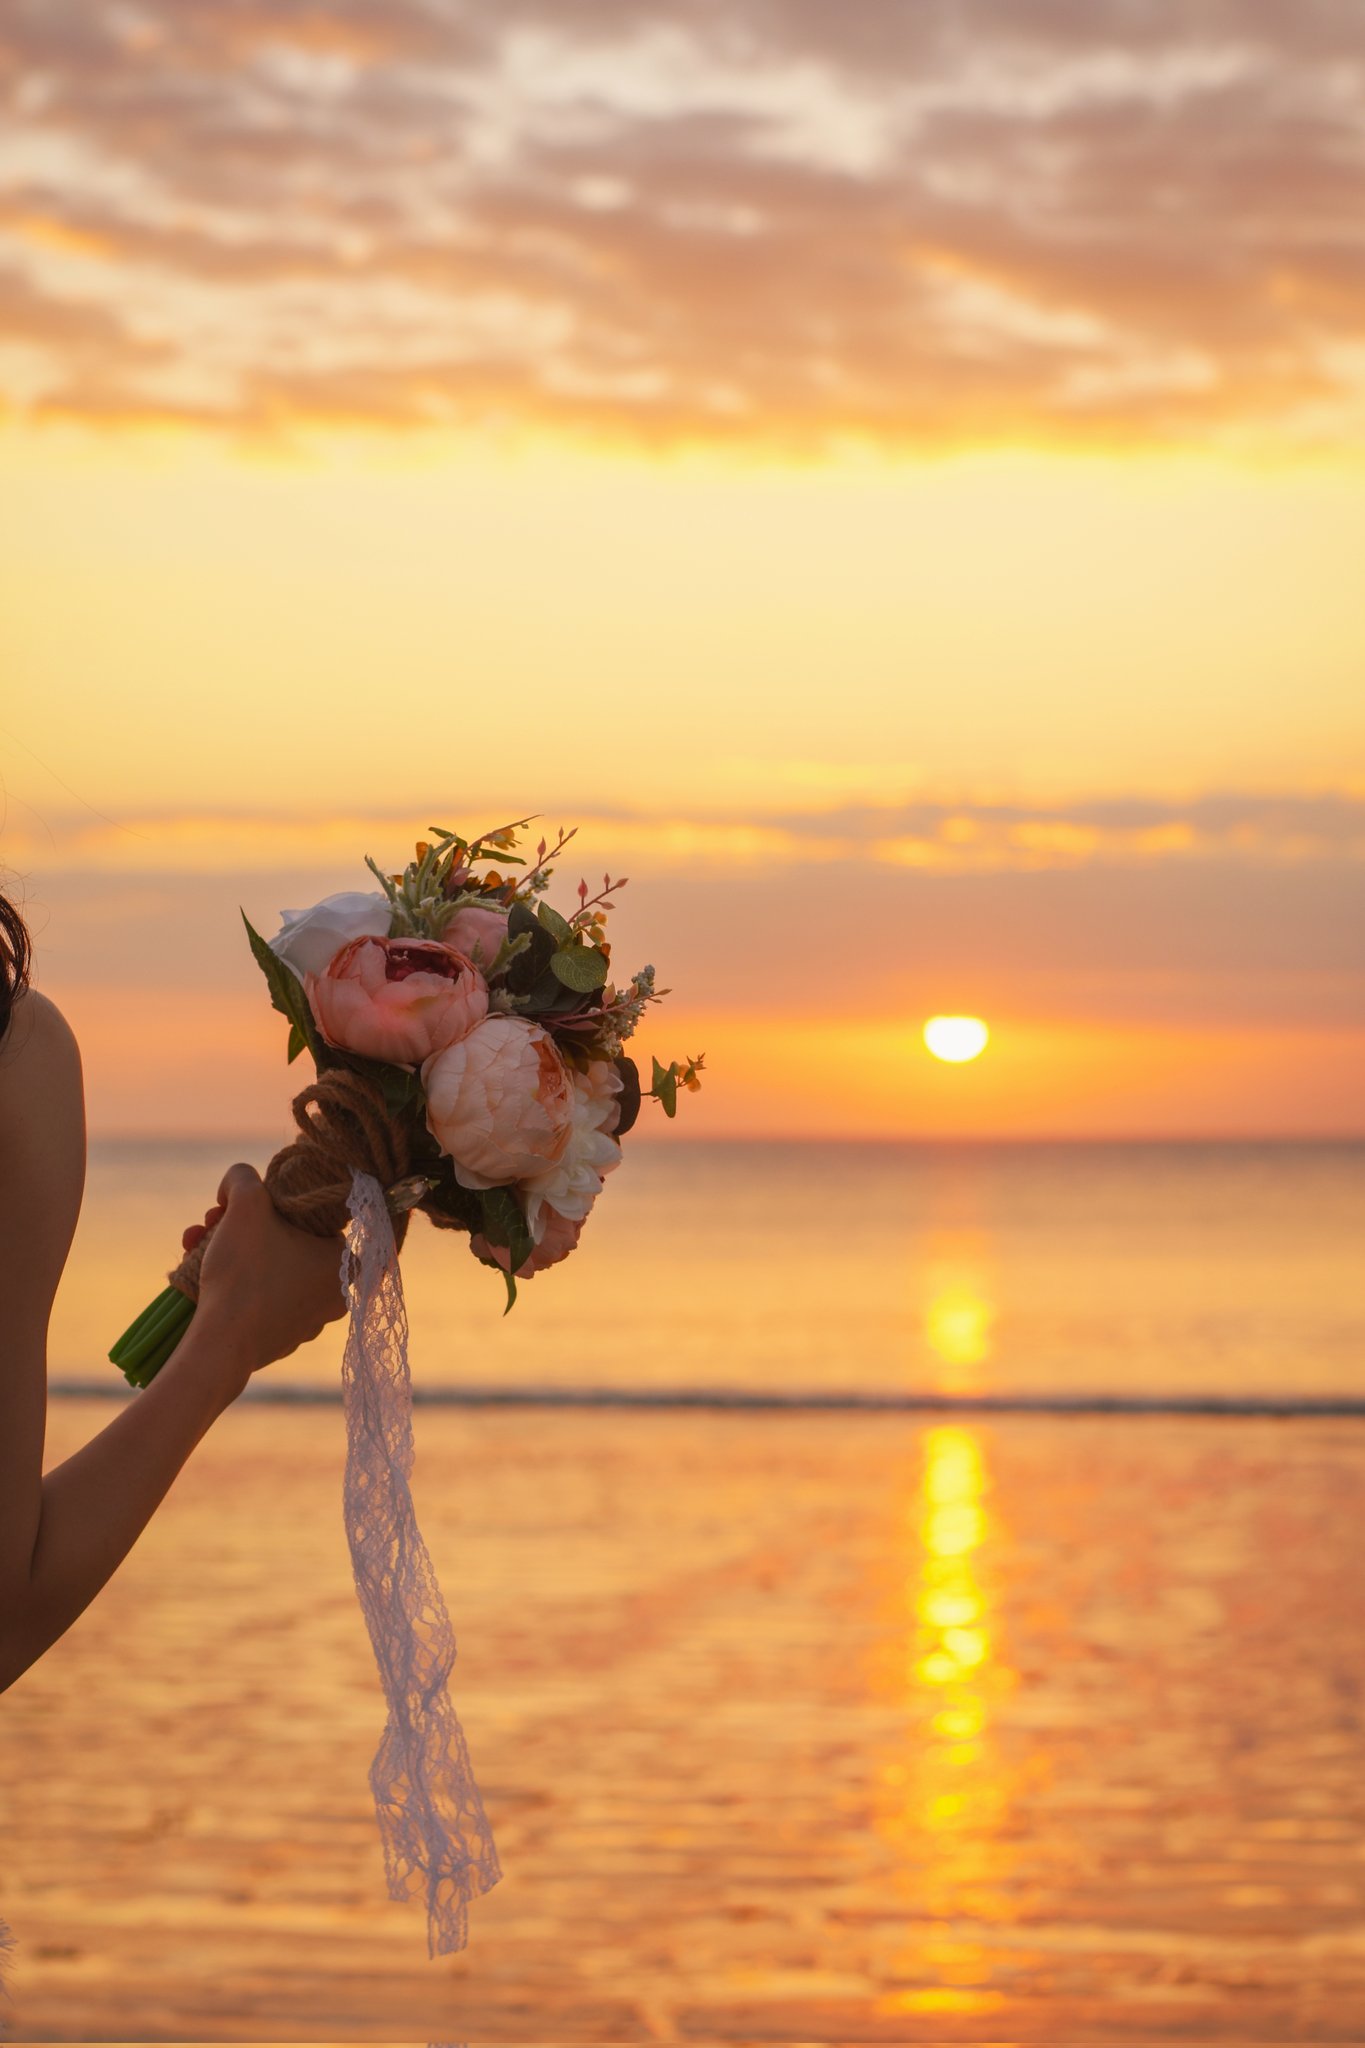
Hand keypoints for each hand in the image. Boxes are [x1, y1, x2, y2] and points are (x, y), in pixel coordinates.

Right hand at [190, 1163, 347, 1384]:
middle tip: (214, 1219)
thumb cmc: (245, 1272)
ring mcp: (307, 1322)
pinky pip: (257, 1296)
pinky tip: (199, 1269)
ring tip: (197, 1241)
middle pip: (286, 1241)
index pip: (318, 1217)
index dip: (282, 1204)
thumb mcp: (246, 1205)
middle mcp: (335, 1296)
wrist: (220, 1346)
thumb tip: (238, 1181)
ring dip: (231, 1248)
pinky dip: (231, 1279)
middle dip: (242, 1225)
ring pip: (267, 1267)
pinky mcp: (279, 1338)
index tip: (255, 1206)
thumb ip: (244, 1178)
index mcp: (345, 1263)